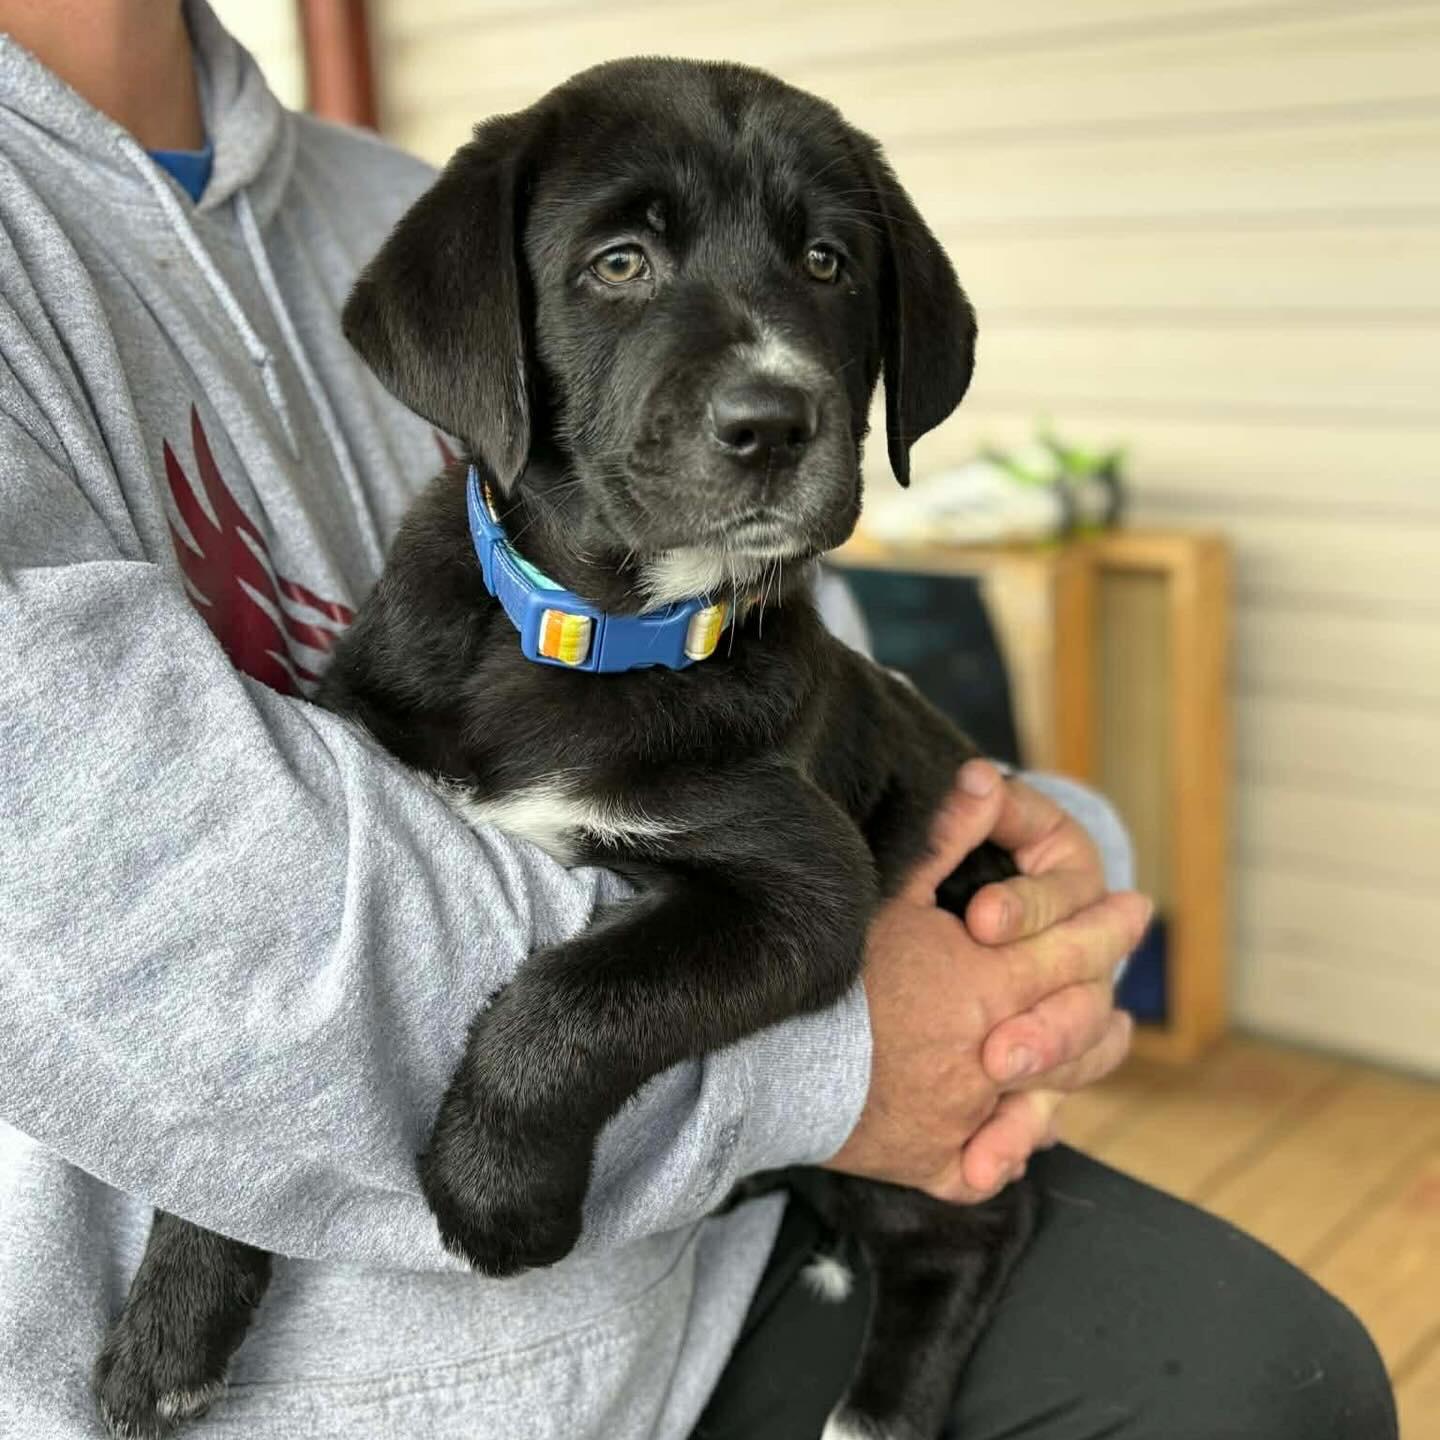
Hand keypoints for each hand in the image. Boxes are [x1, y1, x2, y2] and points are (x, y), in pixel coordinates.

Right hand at [824, 761, 1148, 1202]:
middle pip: (1075, 1023)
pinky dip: (1006, 1150)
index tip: (1135, 908)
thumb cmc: (831, 970)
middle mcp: (993, 1055)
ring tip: (1098, 1037)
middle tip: (1121, 967)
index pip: (1072, 952)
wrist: (769, 1059)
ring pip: (1047, 1099)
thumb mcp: (889, 892)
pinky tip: (1019, 1133)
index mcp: (989, 985)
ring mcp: (967, 1116)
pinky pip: (988, 1166)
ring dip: (1075, 1064)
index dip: (1108, 928)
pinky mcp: (932, 1161)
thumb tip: (983, 775)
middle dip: (1101, 985)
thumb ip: (946, 838)